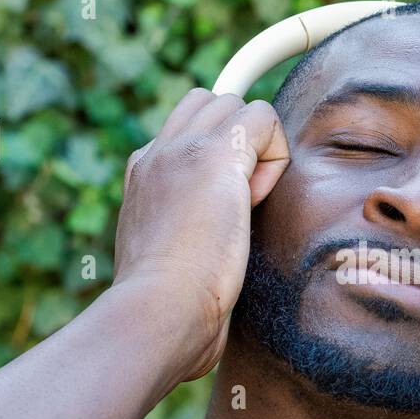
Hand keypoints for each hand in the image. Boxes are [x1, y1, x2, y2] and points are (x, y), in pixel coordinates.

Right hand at [112, 88, 290, 384]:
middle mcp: (157, 154)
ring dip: (258, 148)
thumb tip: (218, 274)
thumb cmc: (169, 315)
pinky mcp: (212, 155)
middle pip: (211, 103)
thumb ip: (189, 243)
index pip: (188, 131)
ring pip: (236, 103)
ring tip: (249, 204)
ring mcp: (180, 150)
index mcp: (144, 177)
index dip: (221, 159)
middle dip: (241, 141)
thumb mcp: (170, 267)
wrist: (156, 313)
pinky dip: (275, 156)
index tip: (227, 212)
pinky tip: (258, 201)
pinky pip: (264, 118)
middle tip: (242, 205)